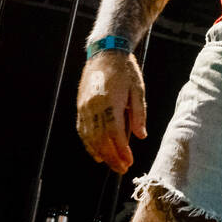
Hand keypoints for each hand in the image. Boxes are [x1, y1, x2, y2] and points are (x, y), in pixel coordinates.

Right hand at [76, 49, 146, 173]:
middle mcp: (94, 107)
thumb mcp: (138, 90)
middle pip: (100, 139)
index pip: (114, 134)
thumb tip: (141, 136)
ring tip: (111, 164)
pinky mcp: (80, 106)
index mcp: (110, 102)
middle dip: (111, 157)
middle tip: (122, 169)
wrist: (105, 52)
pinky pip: (82, 130)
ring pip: (89, 137)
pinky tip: (96, 153)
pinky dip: (88, 144)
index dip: (121, 150)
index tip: (129, 162)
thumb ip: (139, 114)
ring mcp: (84, 107)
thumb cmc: (125, 71)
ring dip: (100, 153)